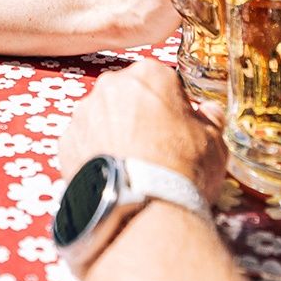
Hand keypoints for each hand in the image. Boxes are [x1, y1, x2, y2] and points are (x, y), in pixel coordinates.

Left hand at [57, 59, 227, 201]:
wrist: (142, 207)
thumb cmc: (183, 170)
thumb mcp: (215, 143)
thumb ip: (209, 120)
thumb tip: (208, 113)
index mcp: (150, 74)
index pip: (162, 82)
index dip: (172, 107)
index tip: (176, 129)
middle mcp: (111, 85)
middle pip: (127, 96)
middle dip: (137, 116)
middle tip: (153, 149)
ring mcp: (84, 113)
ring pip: (101, 118)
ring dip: (113, 135)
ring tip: (131, 167)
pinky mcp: (65, 141)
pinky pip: (83, 143)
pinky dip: (93, 155)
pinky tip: (111, 176)